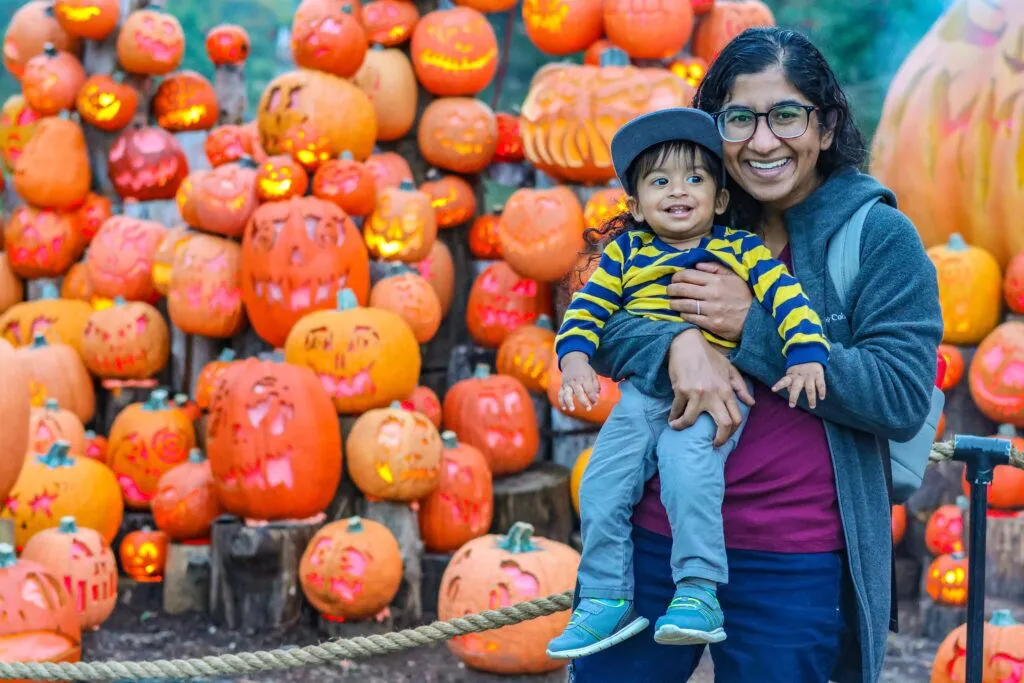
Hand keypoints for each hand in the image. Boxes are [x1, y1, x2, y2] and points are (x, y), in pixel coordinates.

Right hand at [558, 352, 599, 412]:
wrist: (572, 361)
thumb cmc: (585, 370)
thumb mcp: (593, 375)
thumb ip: (596, 386)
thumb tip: (596, 397)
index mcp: (584, 378)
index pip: (589, 390)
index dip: (592, 398)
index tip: (595, 403)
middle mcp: (575, 381)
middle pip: (579, 393)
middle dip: (584, 401)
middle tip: (588, 409)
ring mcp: (567, 384)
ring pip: (567, 394)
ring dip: (569, 402)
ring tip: (572, 409)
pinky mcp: (562, 386)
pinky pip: (560, 394)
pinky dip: (561, 401)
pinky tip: (564, 408)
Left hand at [666, 262, 752, 341]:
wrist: (756, 319)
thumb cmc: (743, 296)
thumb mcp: (734, 277)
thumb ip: (716, 268)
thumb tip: (697, 265)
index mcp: (716, 280)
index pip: (688, 275)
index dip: (677, 276)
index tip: (674, 279)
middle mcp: (712, 294)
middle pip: (682, 289)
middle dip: (671, 289)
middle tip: (669, 290)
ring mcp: (711, 310)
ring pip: (684, 304)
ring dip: (674, 303)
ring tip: (672, 302)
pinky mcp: (711, 324)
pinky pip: (691, 318)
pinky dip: (684, 315)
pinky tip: (683, 313)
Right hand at [666, 329, 754, 445]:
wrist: (687, 343)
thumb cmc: (708, 356)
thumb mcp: (729, 369)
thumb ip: (740, 387)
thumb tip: (751, 403)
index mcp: (727, 390)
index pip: (736, 418)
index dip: (731, 433)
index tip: (722, 437)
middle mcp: (715, 394)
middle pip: (723, 424)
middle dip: (718, 439)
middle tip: (710, 443)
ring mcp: (698, 393)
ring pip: (691, 421)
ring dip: (683, 426)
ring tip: (677, 426)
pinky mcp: (682, 390)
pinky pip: (677, 409)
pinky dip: (673, 416)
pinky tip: (671, 418)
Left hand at [772, 362, 826, 408]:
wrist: (809, 354)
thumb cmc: (798, 369)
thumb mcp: (792, 373)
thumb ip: (790, 382)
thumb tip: (788, 390)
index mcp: (792, 376)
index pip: (784, 381)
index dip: (778, 385)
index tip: (773, 390)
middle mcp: (800, 377)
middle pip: (796, 387)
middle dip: (793, 396)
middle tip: (792, 405)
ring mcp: (809, 376)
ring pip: (810, 388)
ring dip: (811, 398)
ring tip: (812, 406)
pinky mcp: (818, 375)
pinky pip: (820, 384)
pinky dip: (821, 391)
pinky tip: (822, 398)